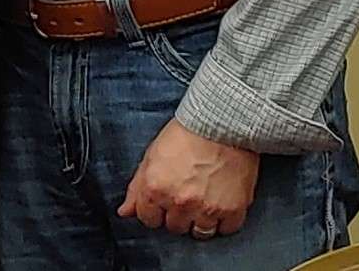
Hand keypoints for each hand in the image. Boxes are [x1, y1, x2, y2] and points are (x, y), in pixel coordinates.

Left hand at [118, 118, 259, 238]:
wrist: (222, 125)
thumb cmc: (186, 135)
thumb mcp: (152, 156)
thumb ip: (136, 188)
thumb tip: (125, 211)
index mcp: (155, 189)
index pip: (148, 219)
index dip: (154, 211)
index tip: (162, 203)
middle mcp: (180, 202)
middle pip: (175, 227)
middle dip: (177, 215)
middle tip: (185, 197)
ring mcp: (207, 208)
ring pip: (200, 233)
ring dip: (200, 221)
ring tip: (203, 202)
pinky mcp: (233, 210)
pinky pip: (227, 229)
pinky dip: (225, 221)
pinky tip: (221, 204)